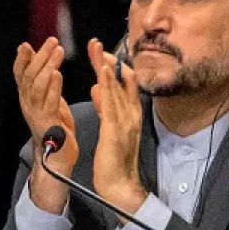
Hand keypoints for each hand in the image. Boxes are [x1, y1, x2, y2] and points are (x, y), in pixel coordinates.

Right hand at [13, 38, 77, 212]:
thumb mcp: (50, 102)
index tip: (25, 45)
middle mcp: (28, 105)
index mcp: (28, 99)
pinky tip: (58, 74)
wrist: (57, 160)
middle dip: (39, 57)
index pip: (20, 75)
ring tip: (56, 51)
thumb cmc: (56, 130)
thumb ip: (47, 84)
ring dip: (47, 66)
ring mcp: (36, 114)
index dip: (22, 60)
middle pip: (29, 76)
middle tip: (51, 41)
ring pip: (37, 86)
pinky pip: (48, 102)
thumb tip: (46, 62)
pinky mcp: (48, 124)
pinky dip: (53, 87)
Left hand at [87, 38, 146, 213]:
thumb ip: (105, 108)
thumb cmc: (115, 160)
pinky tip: (102, 72)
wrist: (120, 185)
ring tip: (98, 49)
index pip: (125, 84)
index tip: (102, 53)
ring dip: (107, 67)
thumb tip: (97, 89)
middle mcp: (131, 114)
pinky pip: (112, 103)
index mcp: (130, 114)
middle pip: (122, 81)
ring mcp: (125, 121)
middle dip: (110, 60)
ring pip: (117, 88)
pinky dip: (108, 85)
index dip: (114, 66)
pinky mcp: (115, 129)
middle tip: (96, 44)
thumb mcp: (110, 129)